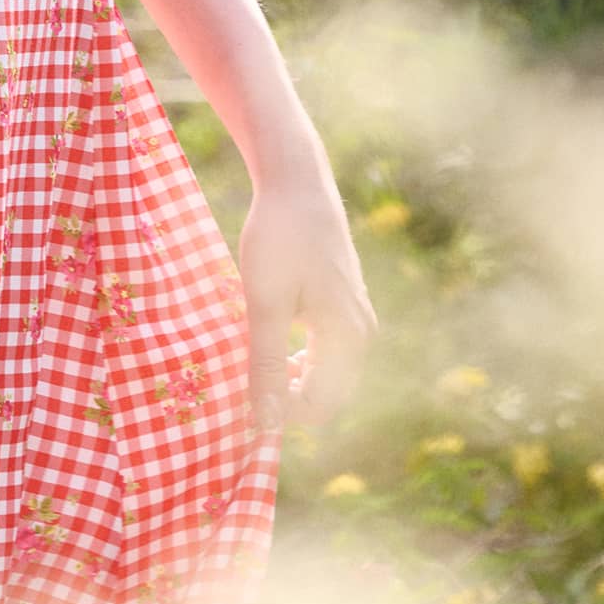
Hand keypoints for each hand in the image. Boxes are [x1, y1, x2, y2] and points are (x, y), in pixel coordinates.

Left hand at [239, 164, 378, 435]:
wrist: (296, 179)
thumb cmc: (279, 237)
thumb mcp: (265, 304)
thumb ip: (266, 366)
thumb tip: (264, 424)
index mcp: (348, 339)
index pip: (321, 407)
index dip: (280, 411)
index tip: (242, 393)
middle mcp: (361, 332)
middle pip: (327, 392)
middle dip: (287, 395)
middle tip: (244, 373)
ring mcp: (356, 315)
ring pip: (325, 369)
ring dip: (290, 373)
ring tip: (252, 353)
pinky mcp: (344, 300)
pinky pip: (325, 346)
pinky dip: (297, 352)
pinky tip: (268, 332)